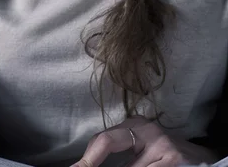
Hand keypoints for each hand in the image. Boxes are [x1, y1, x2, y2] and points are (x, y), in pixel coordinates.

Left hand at [71, 116, 217, 166]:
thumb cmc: (166, 157)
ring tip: (144, 164)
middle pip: (107, 141)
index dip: (87, 157)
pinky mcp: (171, 157)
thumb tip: (89, 165)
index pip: (102, 138)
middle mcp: (144, 128)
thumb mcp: (141, 152)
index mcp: (133, 125)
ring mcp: (158, 141)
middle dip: (91, 160)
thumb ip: (121, 157)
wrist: (201, 160)